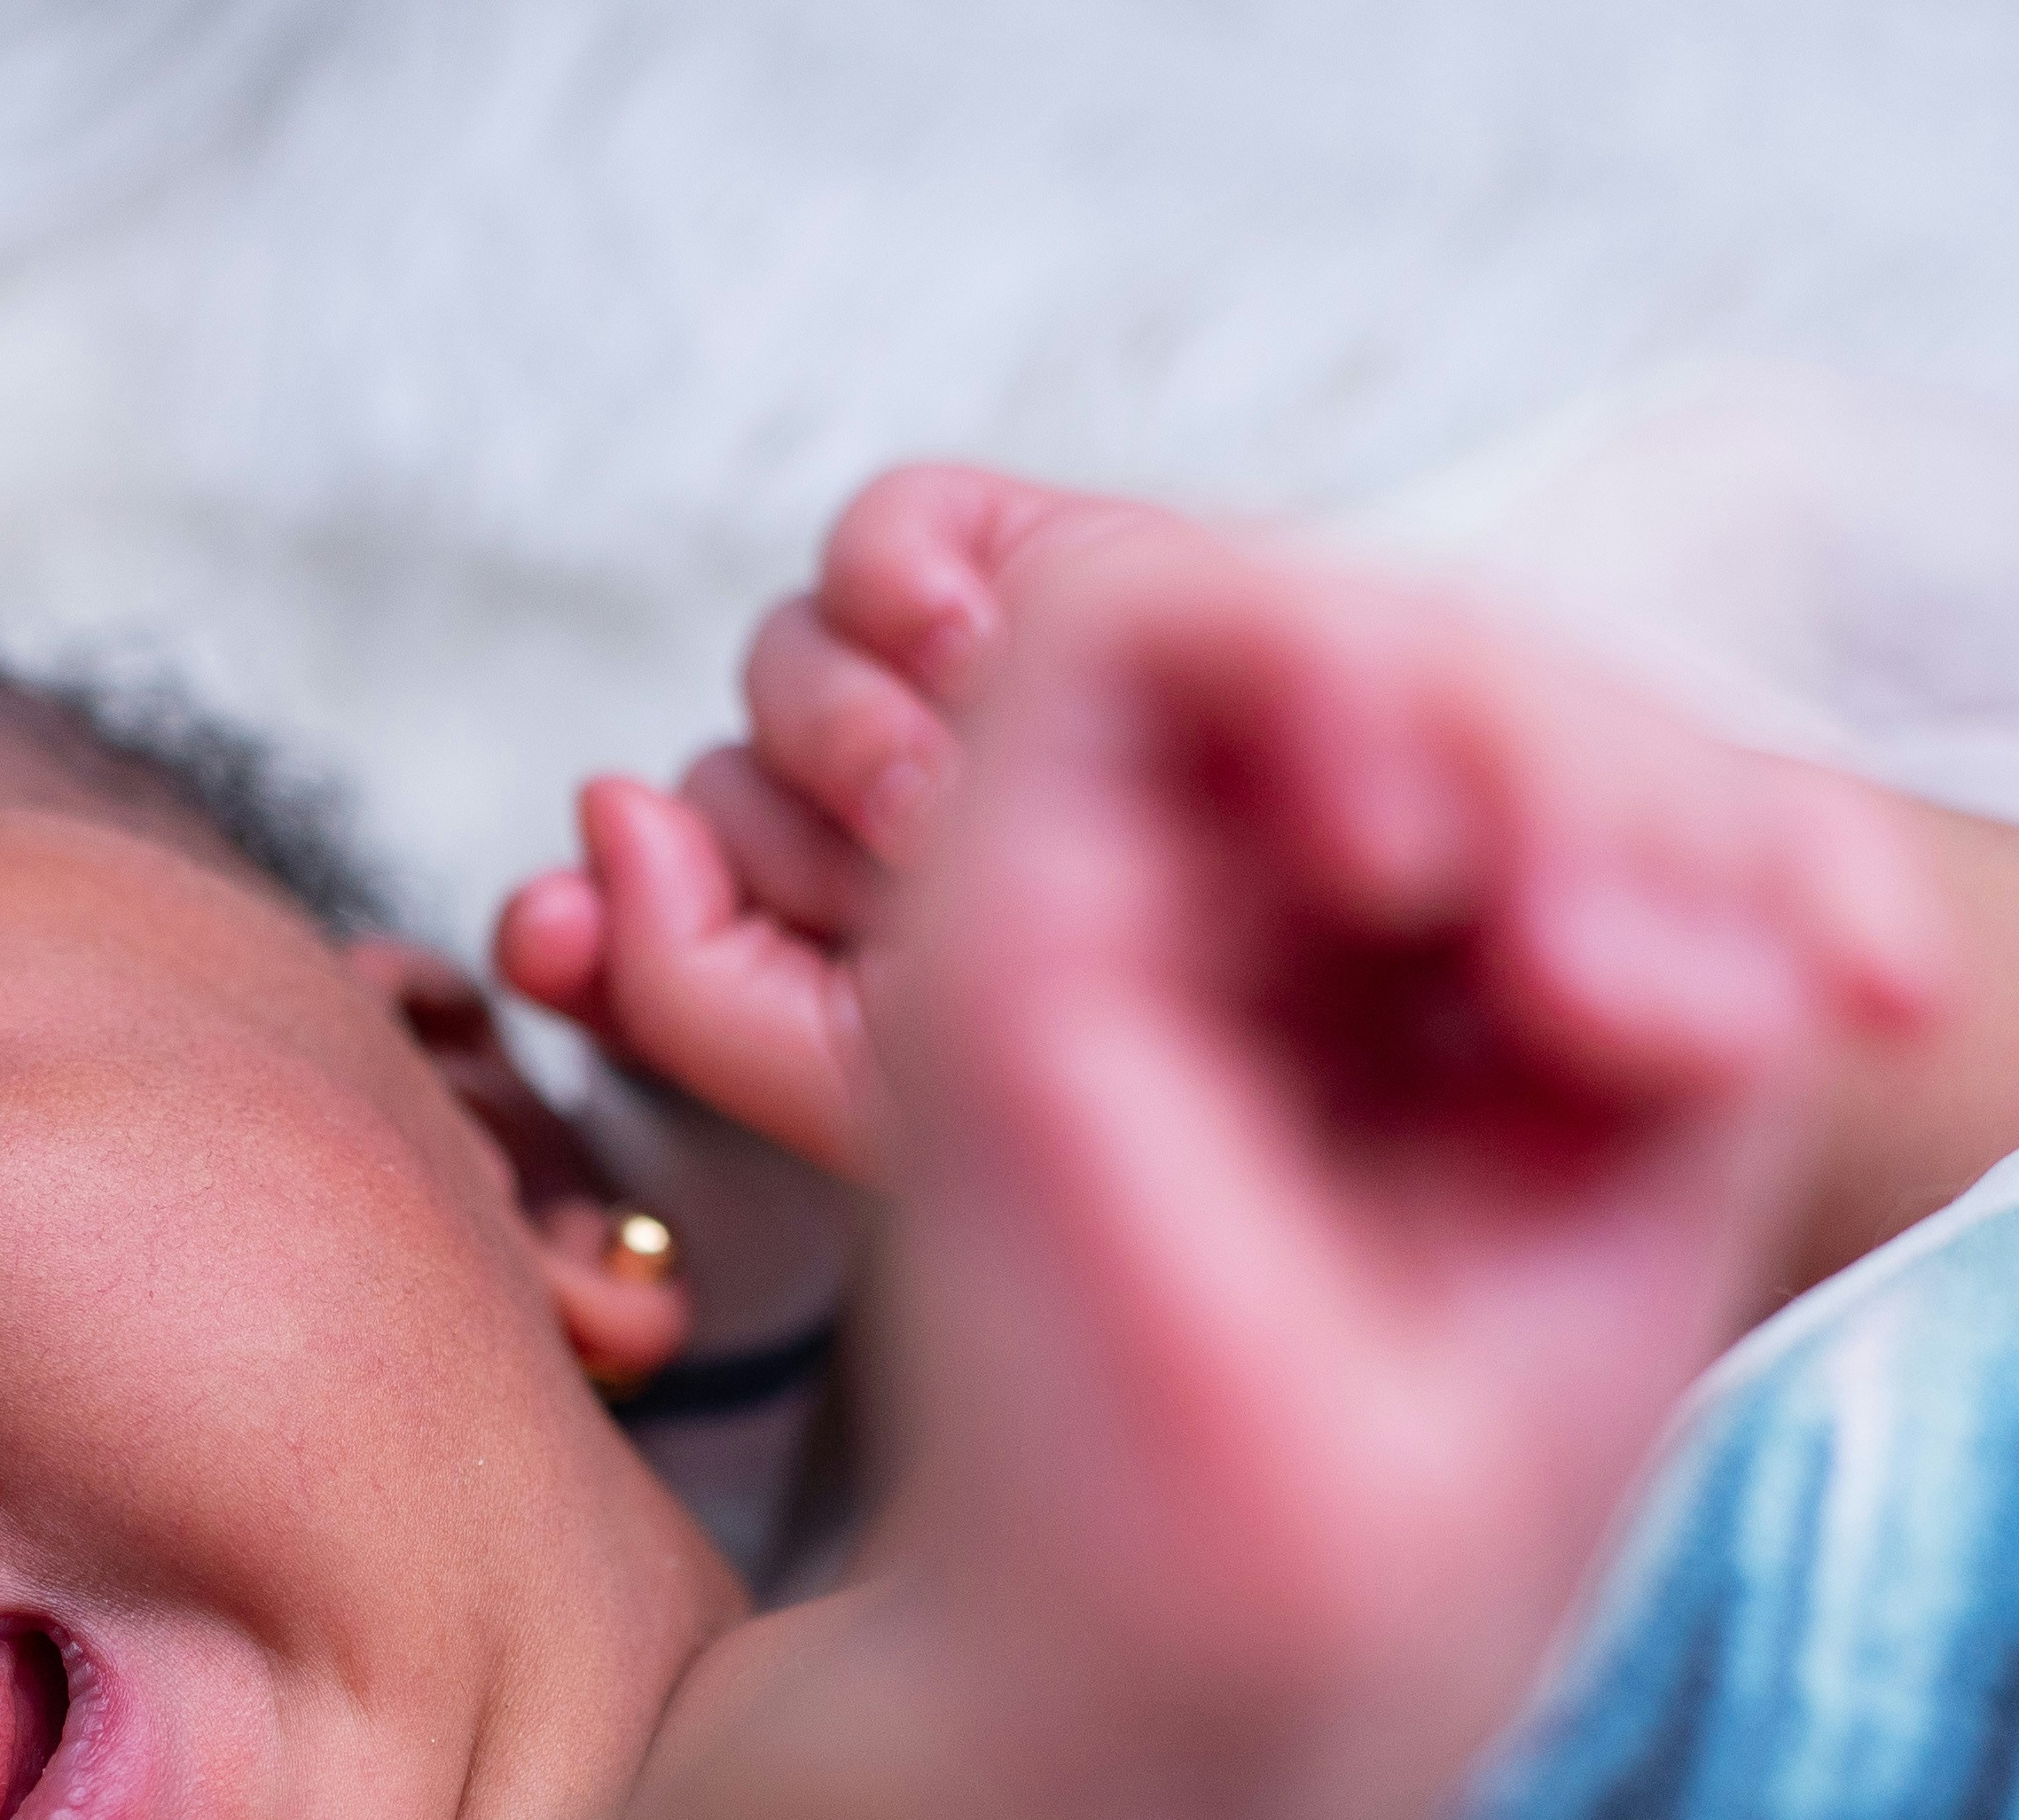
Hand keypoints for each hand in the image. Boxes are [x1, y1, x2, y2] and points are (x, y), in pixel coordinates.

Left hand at [494, 465, 1160, 1175]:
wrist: (1428, 973)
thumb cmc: (1184, 1062)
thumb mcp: (882, 1092)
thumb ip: (680, 985)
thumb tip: (590, 815)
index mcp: (830, 965)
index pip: (633, 903)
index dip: (616, 917)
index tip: (636, 941)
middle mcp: (876, 825)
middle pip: (713, 777)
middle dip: (785, 843)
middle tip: (905, 896)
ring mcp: (956, 689)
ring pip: (780, 656)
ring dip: (839, 735)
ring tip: (944, 809)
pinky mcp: (1037, 560)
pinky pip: (887, 529)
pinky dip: (896, 585)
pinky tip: (966, 656)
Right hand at [861, 504, 1953, 1819]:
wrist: (1249, 1678)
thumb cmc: (1419, 1483)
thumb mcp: (1654, 1136)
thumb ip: (1697, 910)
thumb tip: (1728, 814)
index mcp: (1332, 992)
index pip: (1528, 752)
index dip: (1729, 805)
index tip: (1886, 988)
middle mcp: (1189, 933)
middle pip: (1425, 660)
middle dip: (1626, 770)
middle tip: (1711, 997)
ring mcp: (1074, 912)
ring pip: (1288, 608)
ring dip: (1489, 714)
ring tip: (1572, 941)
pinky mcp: (988, 915)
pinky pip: (1121, 617)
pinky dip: (1306, 664)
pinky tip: (1419, 847)